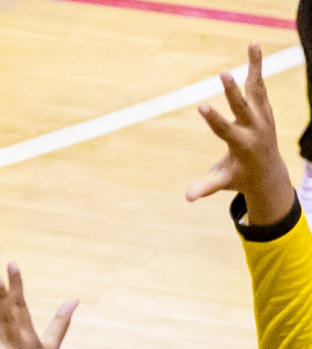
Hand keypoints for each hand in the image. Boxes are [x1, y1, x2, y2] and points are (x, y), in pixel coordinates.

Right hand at [185, 43, 294, 224]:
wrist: (268, 173)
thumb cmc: (239, 178)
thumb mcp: (222, 182)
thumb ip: (207, 187)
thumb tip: (188, 197)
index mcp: (242, 145)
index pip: (225, 130)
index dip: (212, 119)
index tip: (200, 106)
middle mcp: (255, 127)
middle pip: (243, 106)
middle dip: (232, 91)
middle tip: (223, 73)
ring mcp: (263, 116)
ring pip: (257, 87)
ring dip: (255, 66)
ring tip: (252, 44)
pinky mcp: (265, 109)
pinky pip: (259, 86)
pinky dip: (256, 68)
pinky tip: (253, 50)